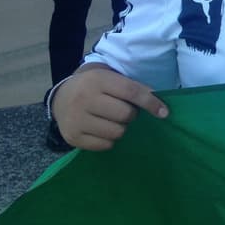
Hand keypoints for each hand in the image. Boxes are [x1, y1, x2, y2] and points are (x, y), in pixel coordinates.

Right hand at [50, 66, 167, 151]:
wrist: (61, 98)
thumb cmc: (94, 88)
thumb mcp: (111, 79)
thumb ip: (134, 89)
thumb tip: (160, 107)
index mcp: (97, 80)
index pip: (131, 92)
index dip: (151, 102)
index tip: (164, 112)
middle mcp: (84, 98)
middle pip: (125, 114)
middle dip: (130, 115)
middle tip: (122, 111)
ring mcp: (76, 119)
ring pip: (117, 132)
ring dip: (120, 128)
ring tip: (110, 120)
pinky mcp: (72, 137)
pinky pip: (105, 145)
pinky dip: (109, 140)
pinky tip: (101, 129)